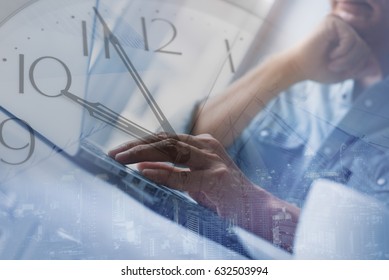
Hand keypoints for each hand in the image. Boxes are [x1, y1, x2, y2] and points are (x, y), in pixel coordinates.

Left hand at [109, 133, 299, 245]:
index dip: (140, 142)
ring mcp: (213, 161)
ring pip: (172, 151)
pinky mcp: (217, 179)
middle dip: (136, 146)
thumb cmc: (224, 194)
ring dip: (143, 154)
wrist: (257, 209)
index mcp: (202, 143)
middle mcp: (207, 146)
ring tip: (121, 159)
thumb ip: (174, 169)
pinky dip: (162, 174)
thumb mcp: (195, 177)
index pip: (165, 138)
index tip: (119, 150)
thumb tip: (144, 166)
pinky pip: (183, 176)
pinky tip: (143, 171)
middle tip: (112, 154)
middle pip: (165, 140)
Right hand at [287, 15, 380, 83]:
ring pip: (359, 43)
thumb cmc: (316, 70)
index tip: (341, 71)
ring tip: (331, 63)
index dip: (357, 66)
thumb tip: (375, 68)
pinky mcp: (333, 22)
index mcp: (346, 37)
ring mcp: (338, 22)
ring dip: (347, 60)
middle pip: (365, 47)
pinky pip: (350, 39)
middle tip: (334, 68)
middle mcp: (344, 27)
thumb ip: (359, 69)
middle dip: (353, 63)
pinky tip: (330, 55)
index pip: (365, 50)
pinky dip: (342, 52)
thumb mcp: (343, 72)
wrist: (297, 68)